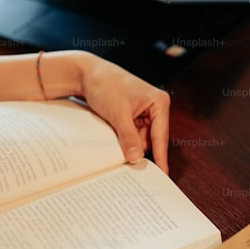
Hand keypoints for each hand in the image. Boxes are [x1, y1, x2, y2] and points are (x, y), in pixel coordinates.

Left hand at [78, 55, 171, 172]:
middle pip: (151, 139)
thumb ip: (129, 137)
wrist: (86, 73)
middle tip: (126, 160)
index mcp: (159, 102)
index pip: (161, 136)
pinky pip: (131, 134)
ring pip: (140, 139)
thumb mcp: (118, 113)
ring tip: (114, 137)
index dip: (161, 156)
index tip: (163, 175)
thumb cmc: (105, 84)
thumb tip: (137, 158)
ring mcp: (143, 112)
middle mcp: (155, 107)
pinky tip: (113, 137)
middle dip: (137, 148)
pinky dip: (123, 139)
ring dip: (128, 143)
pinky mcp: (132, 116)